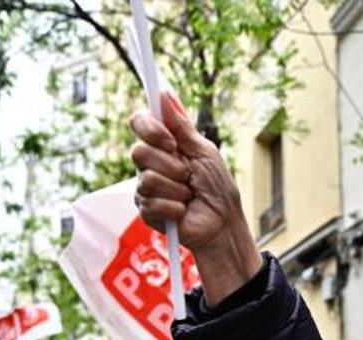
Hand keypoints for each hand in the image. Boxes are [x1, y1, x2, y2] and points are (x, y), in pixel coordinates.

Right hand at [130, 92, 261, 305]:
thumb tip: (164, 94)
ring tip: (188, 195)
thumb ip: (181, 126)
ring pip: (146, 179)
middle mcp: (150, 164)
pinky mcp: (147, 212)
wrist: (223, 222)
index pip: (139, 123)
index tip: (170, 141)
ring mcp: (145, 189)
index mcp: (163, 145)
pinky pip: (152, 202)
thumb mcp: (204, 151)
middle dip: (171, 165)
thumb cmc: (217, 187)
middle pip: (139, 152)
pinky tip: (183, 211)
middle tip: (188, 176)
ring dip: (176, 188)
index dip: (150, 129)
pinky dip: (175, 207)